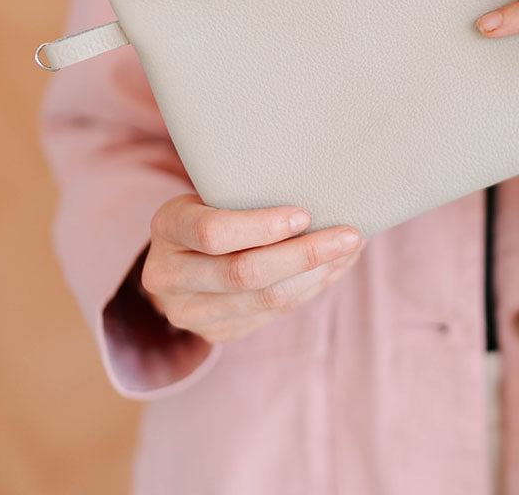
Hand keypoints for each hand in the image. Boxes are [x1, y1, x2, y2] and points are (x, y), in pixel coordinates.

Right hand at [142, 192, 363, 343]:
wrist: (179, 258)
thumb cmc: (209, 208)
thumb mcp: (211, 191)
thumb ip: (247, 192)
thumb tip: (321, 187)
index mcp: (167, 228)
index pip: (212, 232)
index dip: (261, 226)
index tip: (304, 214)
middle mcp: (170, 277)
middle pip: (245, 273)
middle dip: (305, 254)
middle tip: (350, 235)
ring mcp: (192, 313)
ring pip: (267, 299)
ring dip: (319, 274)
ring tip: (351, 249)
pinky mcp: (219, 332)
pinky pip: (276, 312)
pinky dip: (312, 287)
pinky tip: (336, 267)